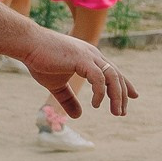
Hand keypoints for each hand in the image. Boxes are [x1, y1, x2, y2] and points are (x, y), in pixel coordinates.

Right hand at [20, 30, 136, 118]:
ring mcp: (89, 56)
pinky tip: (96, 105)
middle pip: (117, 76)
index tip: (133, 96)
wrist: (28, 44)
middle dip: (122, 95)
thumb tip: (78, 116)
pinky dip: (101, 92)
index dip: (124, 84)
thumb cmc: (40, 60)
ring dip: (117, 96)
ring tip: (116, 112)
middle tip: (122, 112)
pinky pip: (99, 78)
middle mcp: (94, 55)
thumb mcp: (56, 85)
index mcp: (90, 58)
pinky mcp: (82, 60)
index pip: (113, 72)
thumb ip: (68, 99)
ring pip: (113, 77)